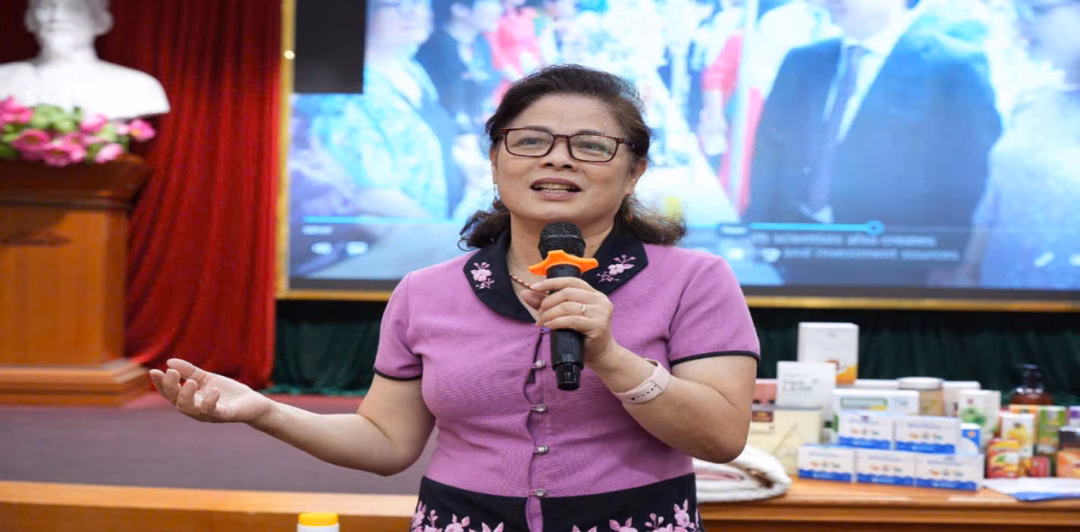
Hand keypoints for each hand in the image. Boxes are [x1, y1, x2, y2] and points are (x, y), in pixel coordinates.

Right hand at [149, 358, 274, 424]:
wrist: (252, 402)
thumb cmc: (227, 391)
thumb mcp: (206, 378)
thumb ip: (189, 371)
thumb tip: (169, 362)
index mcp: (190, 400)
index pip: (170, 394)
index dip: (161, 384)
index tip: (154, 371)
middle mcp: (196, 409)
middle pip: (177, 402)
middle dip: (171, 388)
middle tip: (172, 373)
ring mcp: (209, 414)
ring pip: (191, 410)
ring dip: (187, 396)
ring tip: (191, 382)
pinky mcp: (224, 415)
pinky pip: (214, 412)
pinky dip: (210, 402)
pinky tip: (213, 390)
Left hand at [519, 277, 619, 365]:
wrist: (600, 355)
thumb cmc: (582, 335)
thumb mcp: (564, 316)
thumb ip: (546, 303)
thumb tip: (525, 293)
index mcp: (594, 294)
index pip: (571, 281)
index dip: (552, 282)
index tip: (534, 286)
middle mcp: (600, 300)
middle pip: (568, 293)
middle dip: (548, 301)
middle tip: (539, 313)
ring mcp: (601, 312)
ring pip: (568, 306)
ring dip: (550, 313)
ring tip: (542, 322)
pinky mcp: (599, 326)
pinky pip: (573, 320)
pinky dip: (557, 322)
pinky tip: (550, 325)